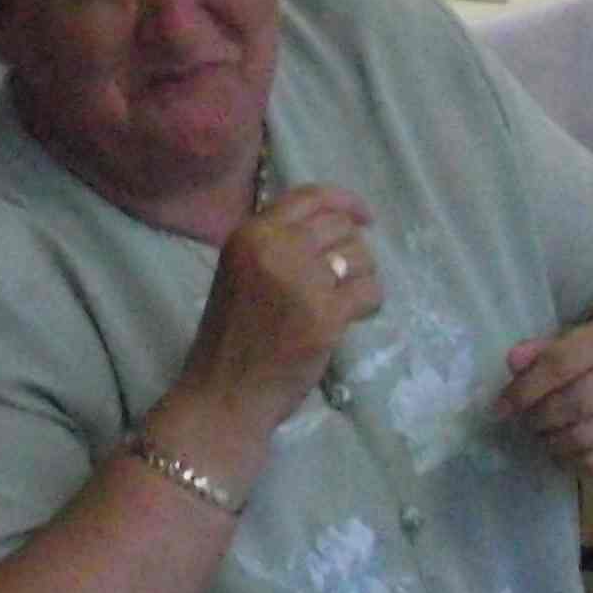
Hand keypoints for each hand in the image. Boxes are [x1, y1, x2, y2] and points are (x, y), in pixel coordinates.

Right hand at [171, 181, 377, 438]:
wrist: (223, 395)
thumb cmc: (231, 339)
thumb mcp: (240, 272)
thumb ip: (275, 245)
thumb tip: (335, 227)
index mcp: (249, 234)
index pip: (310, 197)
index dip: (345, 202)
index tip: (364, 216)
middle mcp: (275, 248)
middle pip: (341, 227)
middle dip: (353, 250)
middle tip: (345, 278)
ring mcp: (302, 281)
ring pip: (360, 256)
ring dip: (362, 277)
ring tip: (345, 301)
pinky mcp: (325, 315)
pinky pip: (369, 291)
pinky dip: (370, 303)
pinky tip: (354, 317)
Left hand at [497, 319, 592, 476]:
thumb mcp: (576, 343)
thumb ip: (542, 351)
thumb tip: (513, 360)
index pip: (562, 363)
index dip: (526, 386)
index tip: (501, 406)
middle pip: (574, 402)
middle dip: (539, 416)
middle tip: (524, 420)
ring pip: (584, 437)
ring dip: (551, 440)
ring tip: (541, 434)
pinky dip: (570, 460)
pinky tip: (560, 449)